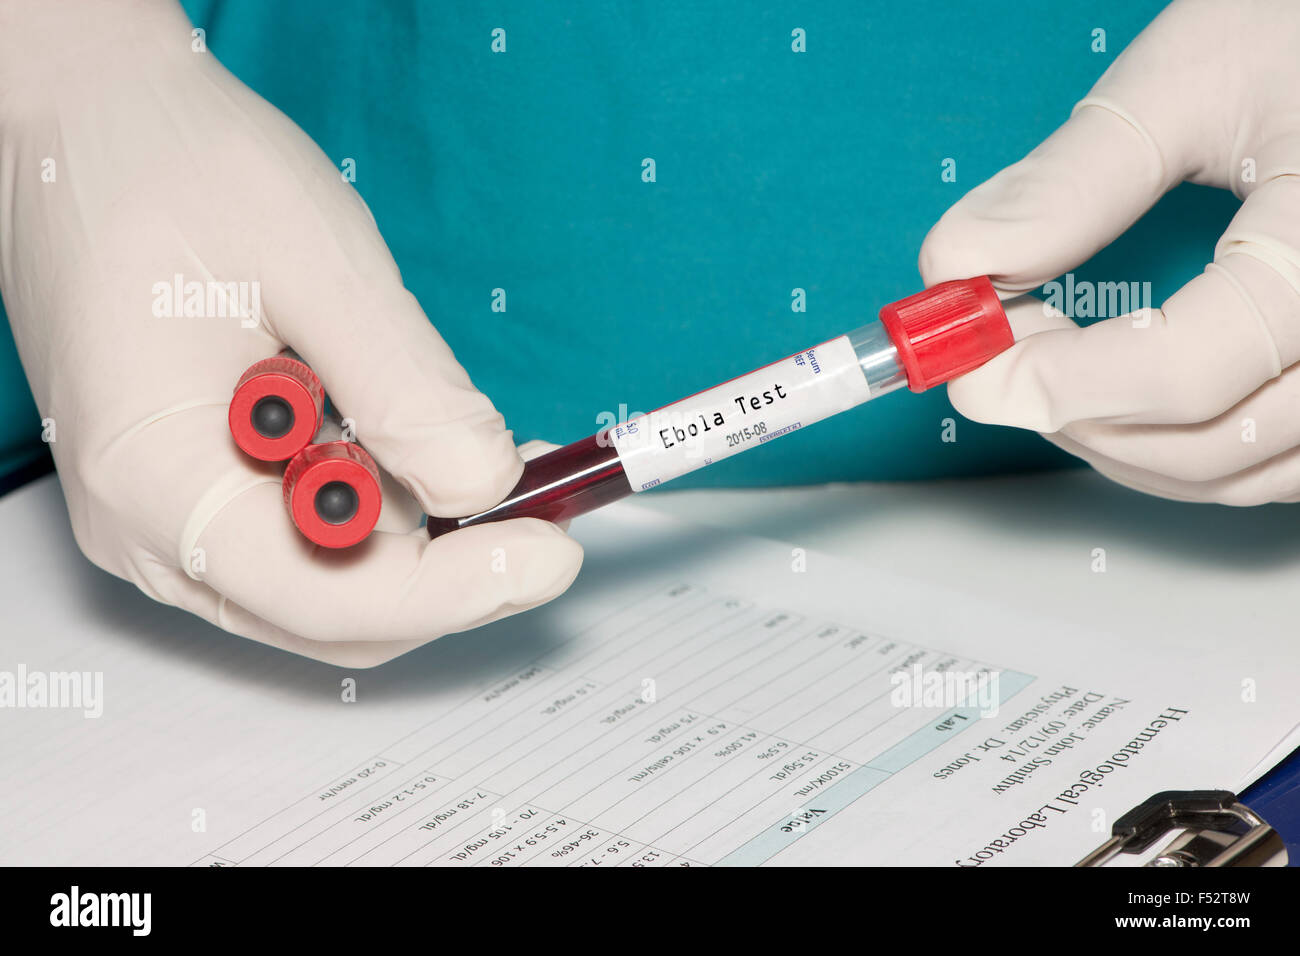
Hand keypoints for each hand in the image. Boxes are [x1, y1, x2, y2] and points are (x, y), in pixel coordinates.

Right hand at [0, 0, 582, 665]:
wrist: (91, 121)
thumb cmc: (173, 167)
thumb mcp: (315, 265)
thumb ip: (404, 387)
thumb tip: (485, 482)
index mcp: (157, 475)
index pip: (328, 596)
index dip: (454, 590)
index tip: (548, 552)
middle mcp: (150, 523)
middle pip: (334, 612)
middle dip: (452, 573)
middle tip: (543, 509)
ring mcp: (169, 512)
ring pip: (329, 586)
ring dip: (427, 542)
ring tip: (500, 462)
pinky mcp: (196, 487)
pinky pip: (307, 539)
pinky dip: (386, 509)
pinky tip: (434, 448)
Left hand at [919, 0, 1299, 504]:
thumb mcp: (1193, 75)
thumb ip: (1073, 179)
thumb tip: (961, 262)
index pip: (1183, 370)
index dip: (1057, 384)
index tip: (973, 365)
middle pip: (1207, 443)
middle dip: (1074, 413)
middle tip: (1002, 352)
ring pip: (1237, 472)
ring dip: (1119, 443)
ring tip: (1053, 363)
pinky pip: (1271, 463)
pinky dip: (1178, 449)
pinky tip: (1120, 395)